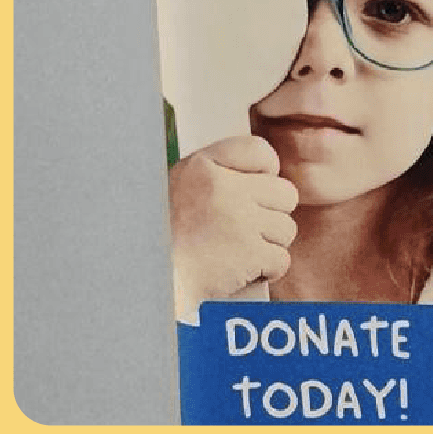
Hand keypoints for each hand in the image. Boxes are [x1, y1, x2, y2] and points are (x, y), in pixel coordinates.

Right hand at [168, 134, 297, 322]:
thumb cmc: (162, 242)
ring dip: (268, 245)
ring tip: (239, 252)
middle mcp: (224, 188)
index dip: (265, 171)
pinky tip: (245, 272)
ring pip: (285, 229)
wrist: (146, 283)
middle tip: (245, 229)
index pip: (258, 150)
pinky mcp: (249, 253)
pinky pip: (280, 259)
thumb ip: (219, 174)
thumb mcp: (180, 189)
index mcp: (202, 166)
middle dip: (271, 214)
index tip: (256, 188)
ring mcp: (239, 220)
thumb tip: (267, 172)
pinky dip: (268, 270)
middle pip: (284, 193)